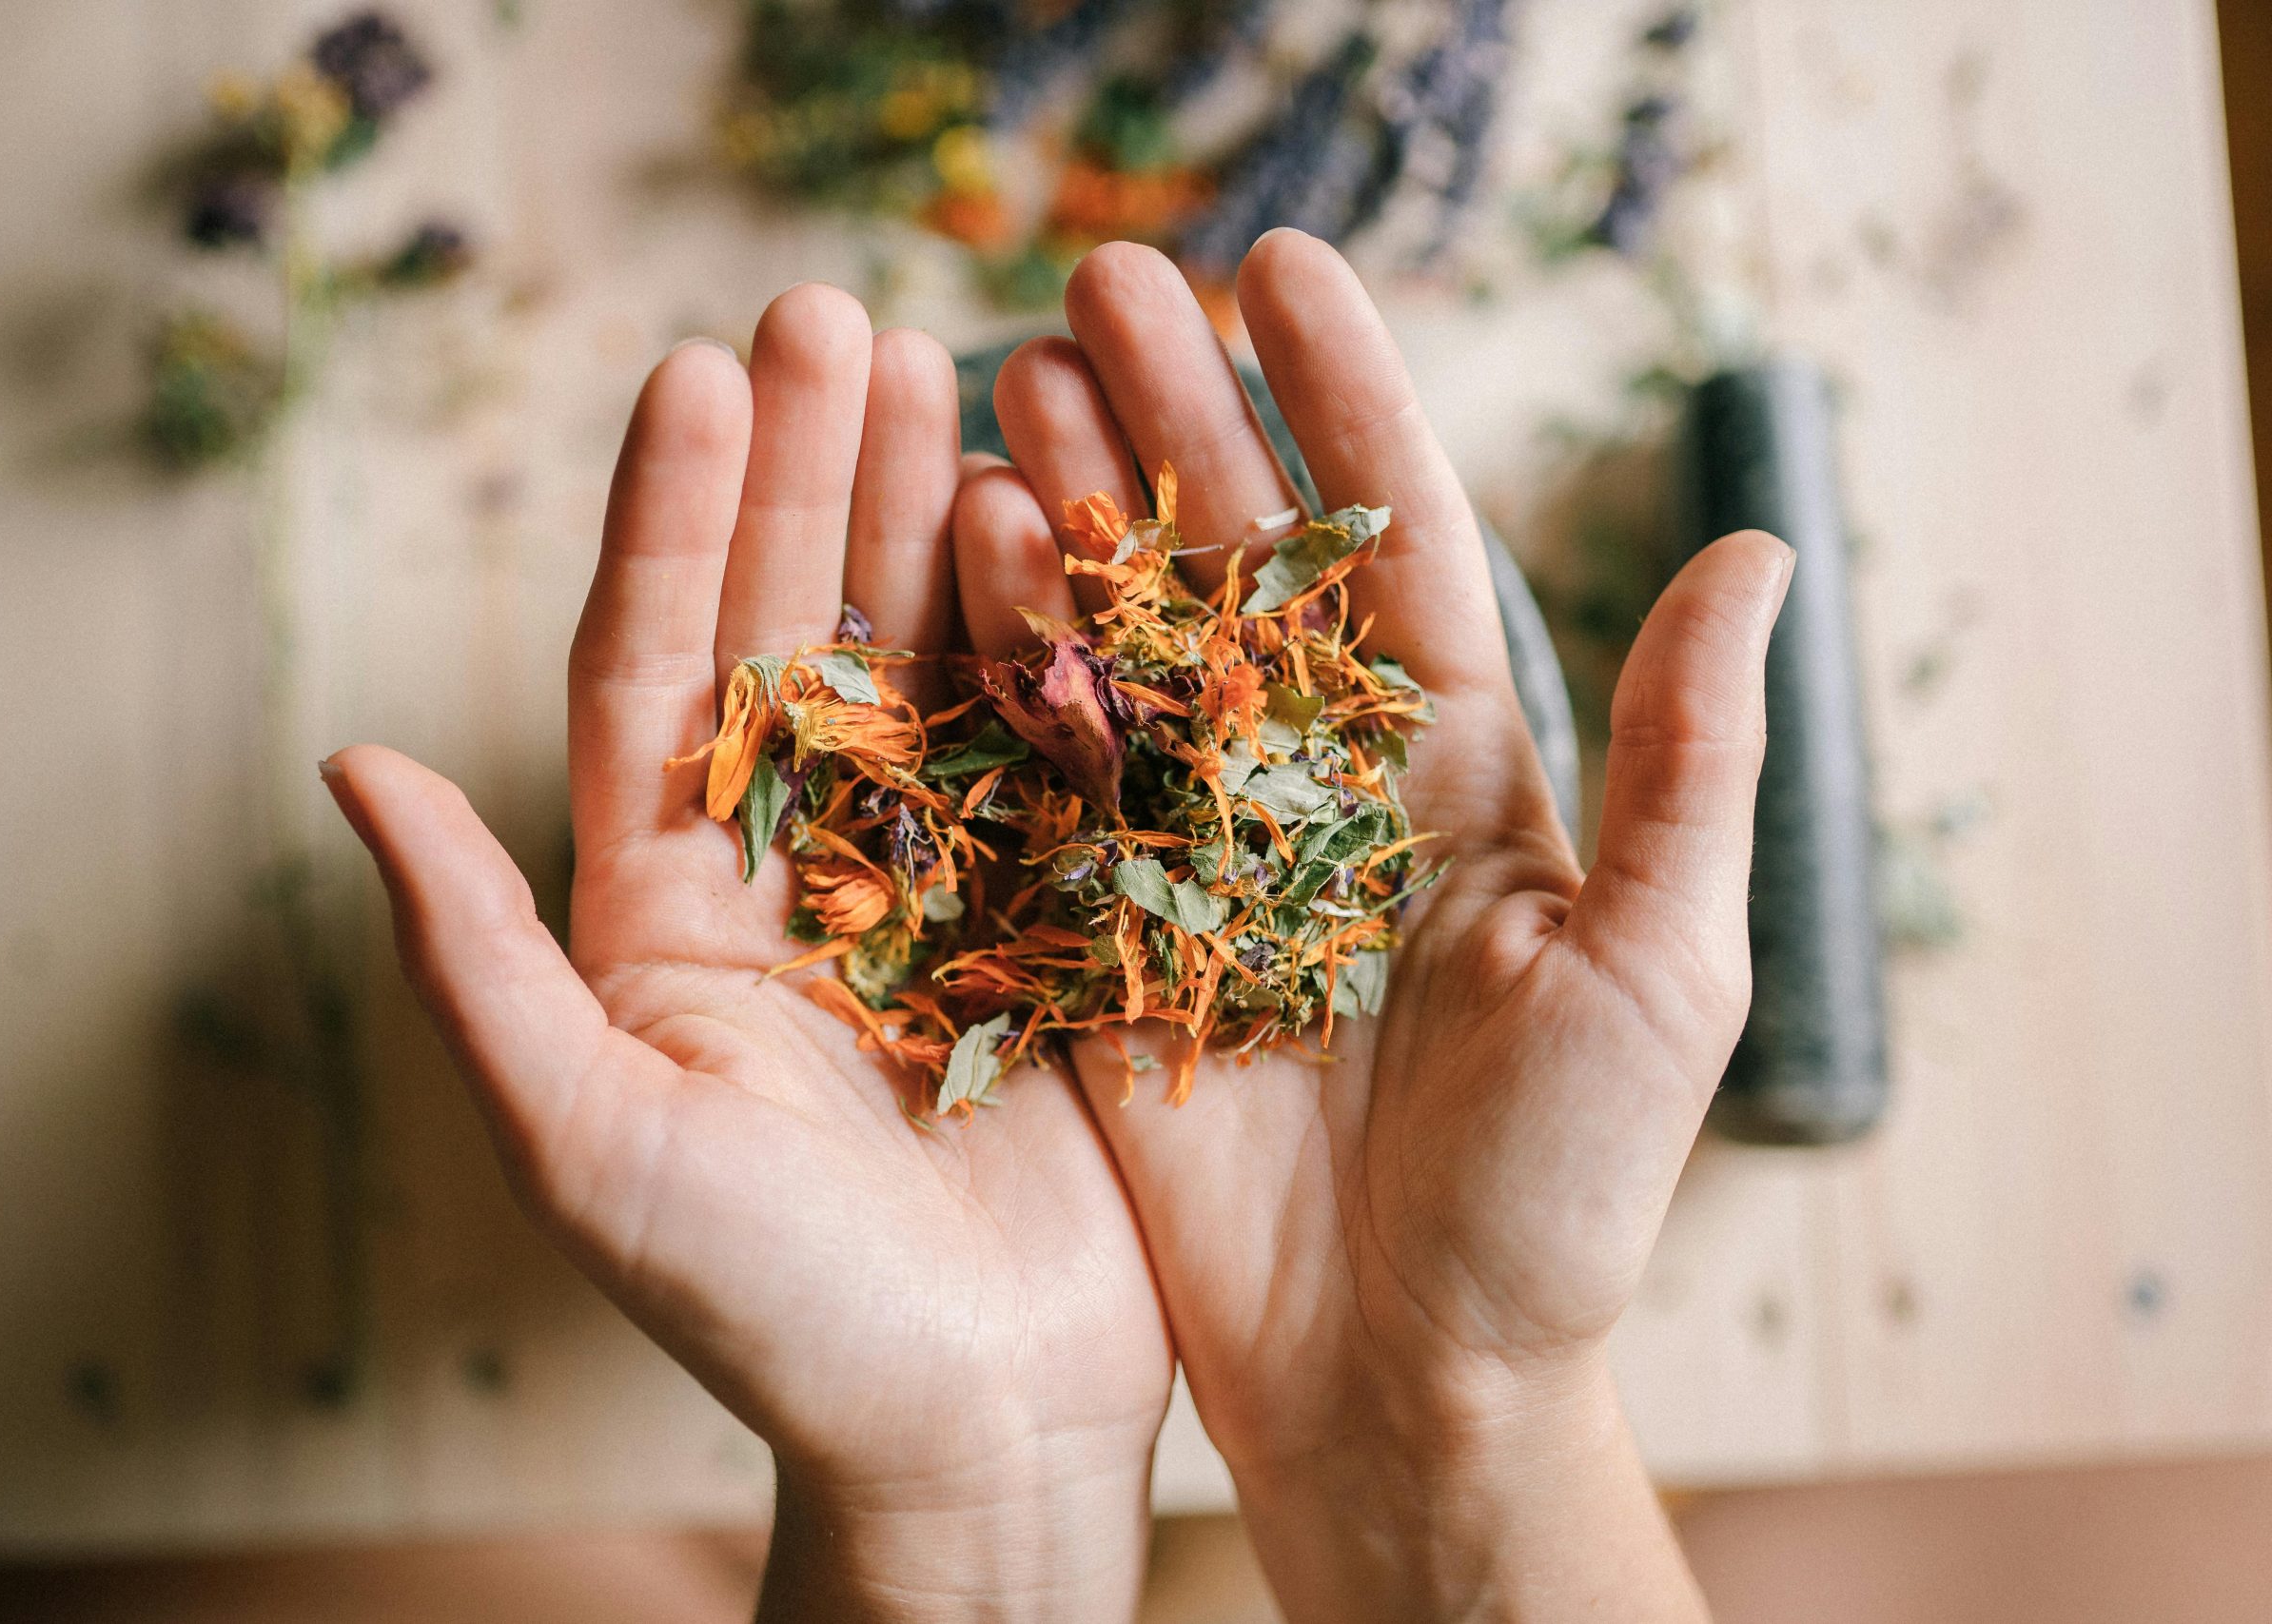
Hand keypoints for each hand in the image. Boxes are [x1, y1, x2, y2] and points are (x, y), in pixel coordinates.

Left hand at [323, 286, 1173, 1623]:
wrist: (977, 1431)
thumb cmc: (769, 1318)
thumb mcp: (591, 1144)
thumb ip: (474, 957)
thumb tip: (348, 767)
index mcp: (664, 905)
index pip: (652, 671)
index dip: (671, 519)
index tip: (701, 373)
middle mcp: (793, 867)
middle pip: (790, 629)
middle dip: (806, 472)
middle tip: (837, 311)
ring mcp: (935, 881)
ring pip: (925, 662)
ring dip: (930, 516)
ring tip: (956, 366)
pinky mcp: (1057, 915)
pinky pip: (1055, 749)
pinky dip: (1058, 636)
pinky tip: (1067, 524)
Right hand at [956, 231, 1789, 1621]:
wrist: (1407, 1381)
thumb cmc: (1559, 1198)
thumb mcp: (1653, 970)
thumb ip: (1681, 764)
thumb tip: (1757, 549)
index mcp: (1457, 773)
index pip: (1392, 541)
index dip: (1338, 400)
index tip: (1275, 268)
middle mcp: (1317, 785)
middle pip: (1234, 563)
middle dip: (1175, 419)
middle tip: (1096, 282)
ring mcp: (1197, 854)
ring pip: (1124, 642)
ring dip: (1074, 506)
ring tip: (1014, 373)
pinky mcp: (1099, 934)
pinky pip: (1044, 775)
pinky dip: (1002, 658)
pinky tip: (957, 544)